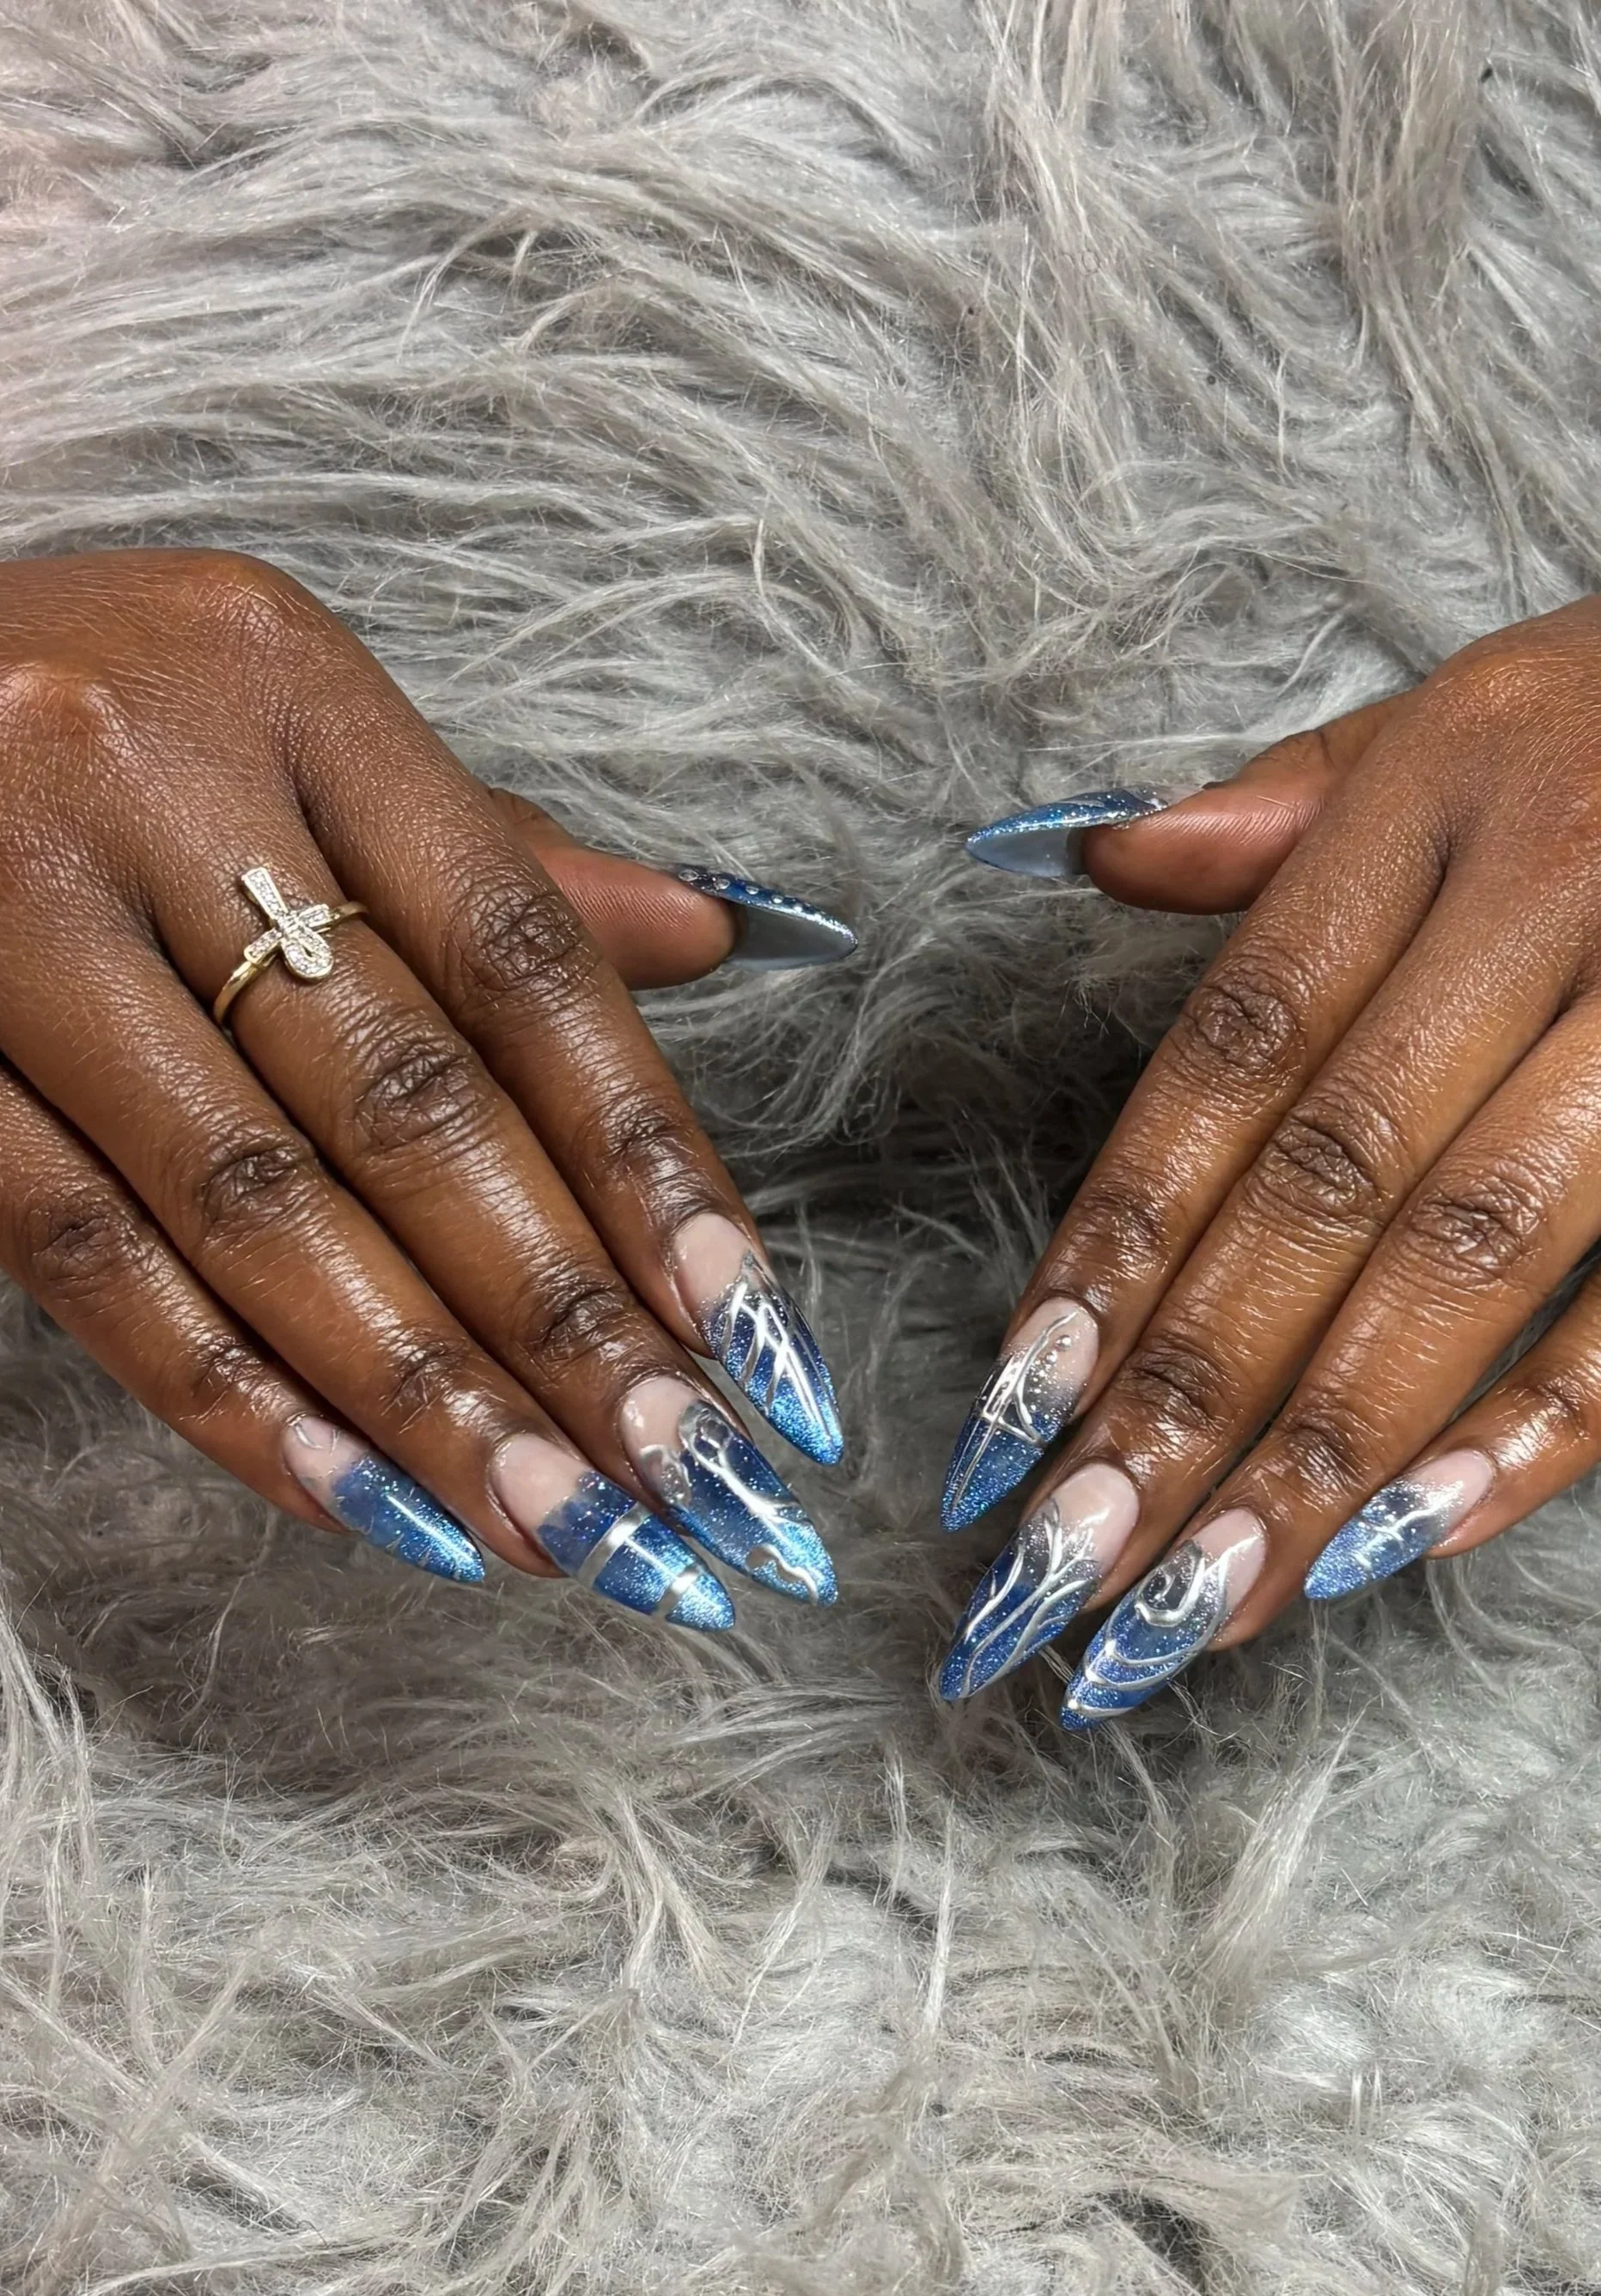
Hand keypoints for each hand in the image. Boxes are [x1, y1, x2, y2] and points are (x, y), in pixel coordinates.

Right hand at [0, 549, 854, 1617]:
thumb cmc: (69, 705)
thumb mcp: (276, 720)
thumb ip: (486, 850)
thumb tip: (708, 935)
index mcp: (288, 686)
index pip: (519, 961)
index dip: (646, 1156)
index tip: (749, 1324)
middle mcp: (147, 782)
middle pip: (410, 1101)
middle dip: (566, 1317)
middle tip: (690, 1477)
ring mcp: (4, 915)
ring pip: (256, 1201)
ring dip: (426, 1395)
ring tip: (562, 1527)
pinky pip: (84, 1253)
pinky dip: (230, 1394)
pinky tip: (359, 1500)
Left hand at [937, 584, 1600, 1718]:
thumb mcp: (1504, 695)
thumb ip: (1298, 797)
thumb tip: (1099, 860)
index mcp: (1446, 781)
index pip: (1237, 1045)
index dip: (1116, 1237)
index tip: (1019, 1406)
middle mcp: (1566, 874)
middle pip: (1329, 1174)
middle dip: (1184, 1390)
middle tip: (1070, 1563)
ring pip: (1480, 1250)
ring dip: (1326, 1447)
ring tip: (1210, 1598)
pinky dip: (1554, 1421)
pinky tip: (1426, 1536)